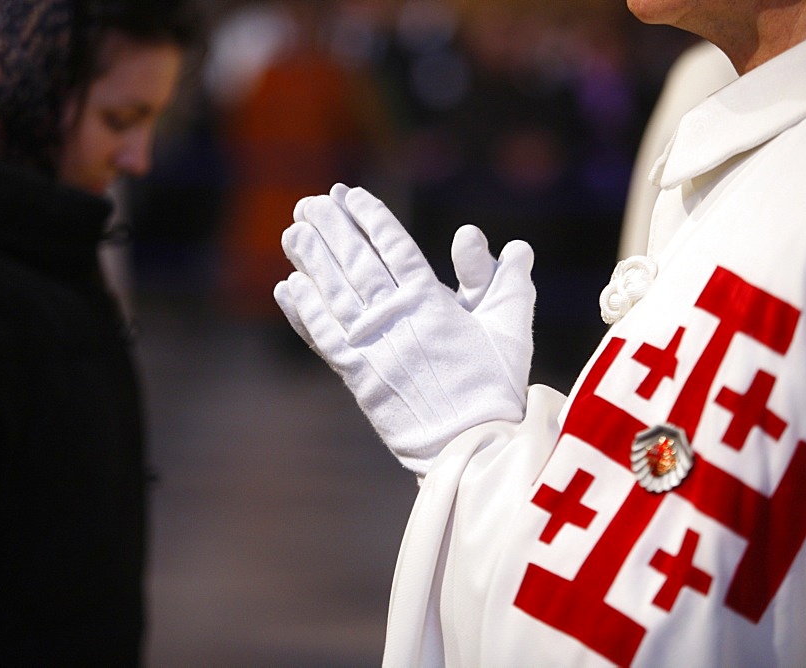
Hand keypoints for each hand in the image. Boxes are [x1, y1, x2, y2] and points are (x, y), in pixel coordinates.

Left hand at [274, 184, 534, 474]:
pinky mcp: (355, 374)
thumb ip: (508, 283)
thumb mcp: (510, 329)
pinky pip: (322, 336)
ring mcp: (370, 345)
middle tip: (310, 203)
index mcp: (430, 301)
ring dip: (310, 259)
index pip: (393, 245)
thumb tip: (517, 246)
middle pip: (355, 260)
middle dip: (331, 228)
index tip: (349, 194)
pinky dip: (303, 310)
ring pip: (333, 291)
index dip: (369, 217)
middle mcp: (394, 317)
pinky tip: (288, 287)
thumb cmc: (494, 385)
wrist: (468, 443)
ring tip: (293, 232)